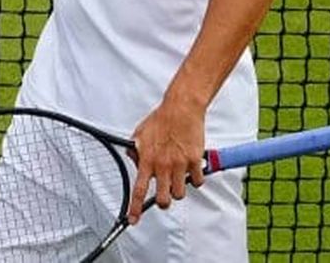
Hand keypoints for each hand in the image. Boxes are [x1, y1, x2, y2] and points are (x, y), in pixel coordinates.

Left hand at [126, 96, 205, 223]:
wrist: (181, 109)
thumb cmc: (161, 120)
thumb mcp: (139, 134)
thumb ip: (135, 151)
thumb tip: (134, 161)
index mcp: (147, 160)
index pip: (138, 189)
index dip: (134, 208)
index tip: (133, 220)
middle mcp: (163, 165)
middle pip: (162, 199)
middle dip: (163, 202)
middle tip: (164, 196)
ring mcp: (180, 164)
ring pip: (179, 194)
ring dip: (178, 190)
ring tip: (178, 178)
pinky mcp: (194, 161)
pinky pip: (197, 181)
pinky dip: (195, 180)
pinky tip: (192, 170)